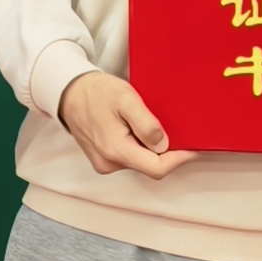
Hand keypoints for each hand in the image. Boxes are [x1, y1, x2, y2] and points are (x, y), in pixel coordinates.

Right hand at [56, 70, 185, 178]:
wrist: (69, 93)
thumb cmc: (97, 92)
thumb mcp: (126, 99)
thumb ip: (146, 124)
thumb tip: (163, 145)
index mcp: (116, 150)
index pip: (157, 168)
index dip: (179, 159)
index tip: (192, 148)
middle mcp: (109, 163)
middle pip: (150, 166)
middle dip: (165, 151)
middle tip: (172, 129)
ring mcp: (105, 163)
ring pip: (140, 162)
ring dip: (150, 148)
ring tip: (145, 123)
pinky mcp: (102, 160)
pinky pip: (129, 158)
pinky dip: (138, 147)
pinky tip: (133, 129)